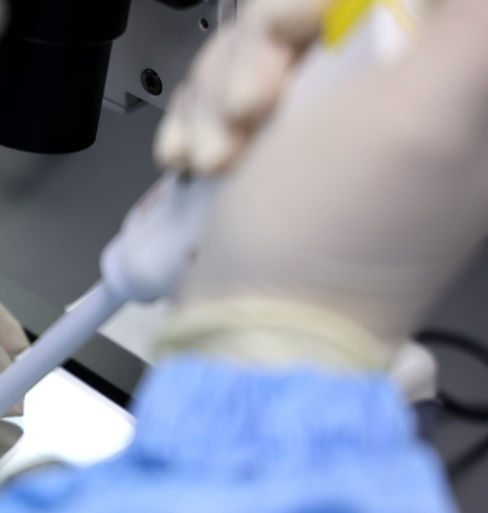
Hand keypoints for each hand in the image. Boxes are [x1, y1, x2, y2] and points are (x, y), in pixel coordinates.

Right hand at [159, 0, 487, 365]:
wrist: (244, 329)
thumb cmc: (328, 244)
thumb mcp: (425, 118)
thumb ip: (469, 26)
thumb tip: (455, 0)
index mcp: (454, 81)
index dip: (325, 1)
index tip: (296, 31)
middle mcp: (396, 96)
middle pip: (313, 9)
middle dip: (261, 48)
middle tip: (253, 109)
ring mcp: (328, 122)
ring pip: (259, 44)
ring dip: (219, 94)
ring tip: (219, 158)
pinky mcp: (272, 145)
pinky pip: (225, 89)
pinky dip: (202, 120)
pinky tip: (201, 162)